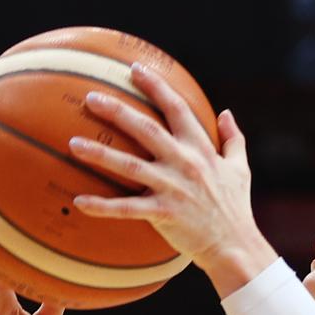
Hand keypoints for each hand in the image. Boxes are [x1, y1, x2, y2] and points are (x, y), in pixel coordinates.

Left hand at [68, 65, 273, 295]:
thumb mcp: (240, 168)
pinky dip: (102, 206)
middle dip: (117, 111)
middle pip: (146, 129)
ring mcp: (172, 188)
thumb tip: (226, 112)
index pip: (176, 108)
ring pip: (129, 166)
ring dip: (100, 154)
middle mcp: (184, 163)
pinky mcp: (163, 214)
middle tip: (90, 97)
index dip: (156, 86)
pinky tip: (79, 202)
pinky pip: (126, 209)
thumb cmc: (235, 208)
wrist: (235, 245)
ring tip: (73, 144)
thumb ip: (233, 138)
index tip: (135, 69)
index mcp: (200, 148)